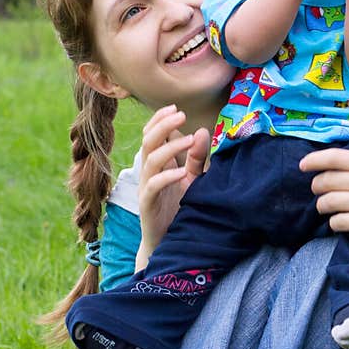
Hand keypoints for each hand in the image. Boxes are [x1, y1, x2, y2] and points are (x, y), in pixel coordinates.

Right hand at [138, 104, 208, 255]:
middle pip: (148, 141)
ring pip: (150, 160)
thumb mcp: (192, 179)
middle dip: (162, 125)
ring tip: (189, 138)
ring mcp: (146, 187)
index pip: (152, 134)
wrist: (167, 240)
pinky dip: (167, 177)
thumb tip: (202, 130)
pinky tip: (182, 172)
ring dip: (170, 147)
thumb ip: (196, 158)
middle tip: (181, 114)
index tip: (175, 108)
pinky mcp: (147, 203)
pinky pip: (153, 186)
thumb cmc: (178, 208)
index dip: (160, 119)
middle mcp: (149, 172)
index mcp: (158, 163)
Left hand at [299, 129, 348, 253]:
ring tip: (324, 207)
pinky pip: (339, 222)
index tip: (302, 165)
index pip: (335, 158)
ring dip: (322, 206)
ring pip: (329, 202)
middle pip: (327, 180)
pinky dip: (334, 223)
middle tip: (317, 190)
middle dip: (316, 186)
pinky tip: (338, 222)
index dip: (313, 161)